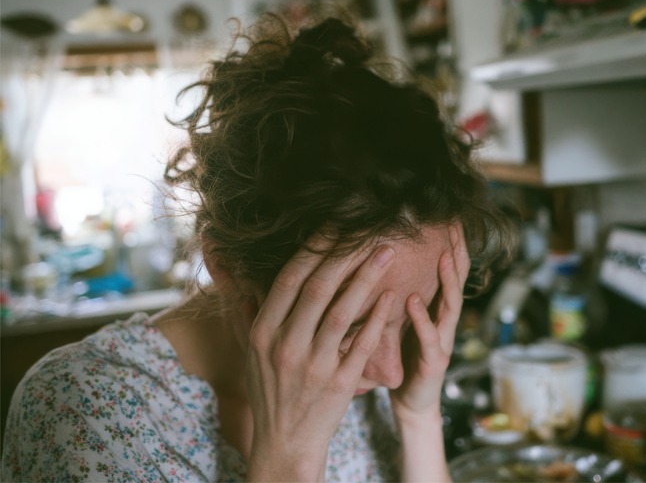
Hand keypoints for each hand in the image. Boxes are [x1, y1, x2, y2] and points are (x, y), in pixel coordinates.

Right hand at [245, 234, 395, 481]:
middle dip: (346, 254)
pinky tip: (392, 296)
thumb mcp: (250, 348)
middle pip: (318, 288)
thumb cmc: (270, 389)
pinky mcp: (340, 384)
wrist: (285, 444)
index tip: (335, 224)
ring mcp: (314, 366)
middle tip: (369, 230)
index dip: (314, 248)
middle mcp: (286, 346)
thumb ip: (246, 306)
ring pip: (343, 312)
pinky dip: (377, 318)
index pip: (289, 279)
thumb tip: (230, 263)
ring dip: (367, 278)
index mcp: (263, 332)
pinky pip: (362, 344)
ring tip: (386, 252)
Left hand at [390, 223, 469, 417]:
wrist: (409, 401)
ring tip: (442, 255)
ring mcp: (442, 341)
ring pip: (451, 306)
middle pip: (457, 281)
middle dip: (458, 252)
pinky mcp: (433, 363)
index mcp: (436, 307)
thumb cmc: (403, 355)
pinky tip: (413, 300)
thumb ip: (400, 290)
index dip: (451, 242)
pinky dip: (423, 318)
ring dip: (448, 280)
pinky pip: (431, 338)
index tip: (448, 214)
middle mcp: (444, 321)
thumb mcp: (402, 317)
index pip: (448, 269)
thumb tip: (381, 255)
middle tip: (456, 225)